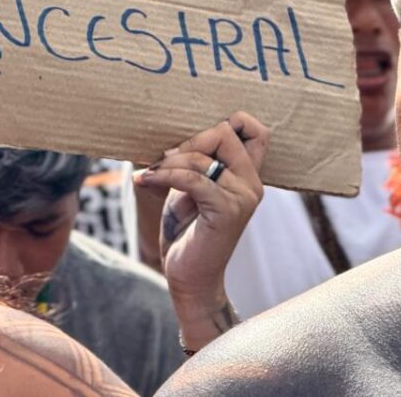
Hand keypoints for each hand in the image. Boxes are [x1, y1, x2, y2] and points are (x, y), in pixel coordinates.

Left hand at [133, 111, 268, 349]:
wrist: (190, 278)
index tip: (193, 141)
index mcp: (248, 175)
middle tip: (164, 159)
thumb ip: (194, 162)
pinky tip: (144, 180)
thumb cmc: (187, 231)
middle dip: (188, 140)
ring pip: (202, 156)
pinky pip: (191, 178)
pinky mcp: (227, 211)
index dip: (228, 121)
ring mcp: (243, 197)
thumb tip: (171, 134)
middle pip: (225, 132)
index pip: (256, 131)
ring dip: (166, 161)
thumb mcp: (189, 188)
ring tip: (148, 174)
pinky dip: (163, 175)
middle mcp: (252, 183)